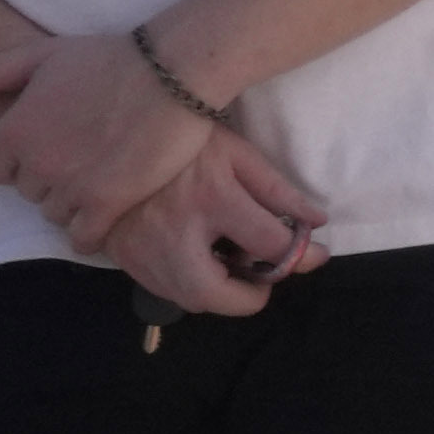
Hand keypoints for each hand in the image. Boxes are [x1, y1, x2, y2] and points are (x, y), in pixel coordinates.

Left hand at [0, 21, 299, 268]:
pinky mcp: (108, 203)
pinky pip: (83, 237)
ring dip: (72, 203)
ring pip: (55, 215)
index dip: (19, 162)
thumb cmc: (107, 59)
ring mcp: (71, 187)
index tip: (47, 149)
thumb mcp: (40, 55)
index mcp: (14, 132)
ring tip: (98, 182)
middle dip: (50, 180)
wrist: (172, 73)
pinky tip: (103, 217)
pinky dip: (89, 233)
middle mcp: (36, 164)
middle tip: (81, 160)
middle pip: (29, 193)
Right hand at [90, 113, 322, 317]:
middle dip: (247, 298)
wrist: (117, 134)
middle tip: (262, 281)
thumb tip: (315, 222)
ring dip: (218, 293)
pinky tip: (199, 259)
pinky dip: (188, 285)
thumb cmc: (186, 140)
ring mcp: (141, 246)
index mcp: (212, 197)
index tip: (314, 256)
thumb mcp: (237, 153)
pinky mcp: (120, 254)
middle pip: (215, 293)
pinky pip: (161, 287)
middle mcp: (174, 229)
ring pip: (185, 298)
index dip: (301, 256)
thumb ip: (277, 190)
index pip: (268, 244)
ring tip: (230, 264)